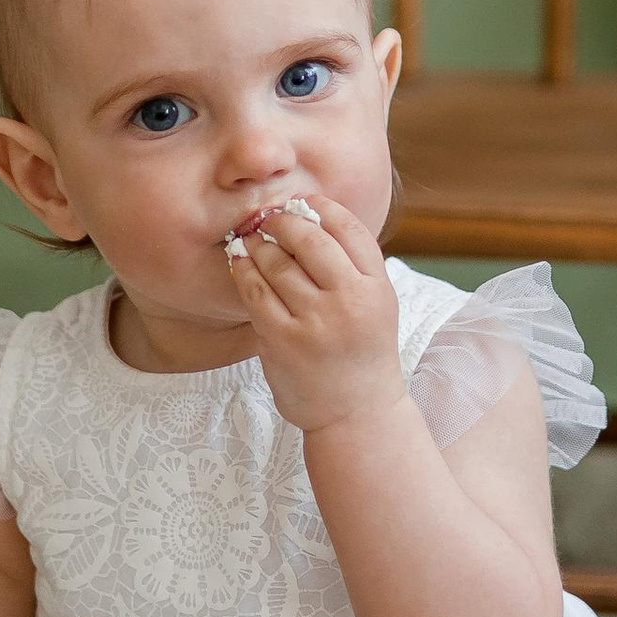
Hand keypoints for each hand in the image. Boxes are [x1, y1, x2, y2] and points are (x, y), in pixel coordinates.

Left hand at [226, 195, 403, 433]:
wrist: (357, 414)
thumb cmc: (362, 354)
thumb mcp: (376, 305)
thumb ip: (353, 266)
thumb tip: (311, 217)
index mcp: (377, 288)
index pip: (349, 229)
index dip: (321, 207)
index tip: (303, 203)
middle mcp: (349, 301)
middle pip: (310, 239)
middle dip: (283, 221)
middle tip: (269, 219)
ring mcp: (314, 321)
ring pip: (277, 263)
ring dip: (259, 244)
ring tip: (252, 239)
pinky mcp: (282, 340)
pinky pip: (255, 292)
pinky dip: (244, 271)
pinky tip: (240, 263)